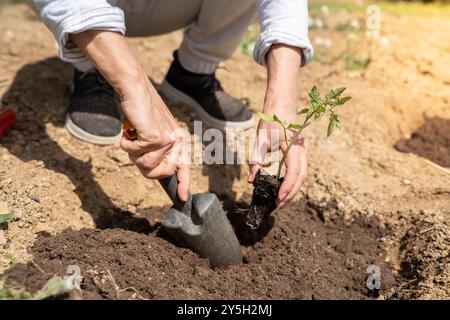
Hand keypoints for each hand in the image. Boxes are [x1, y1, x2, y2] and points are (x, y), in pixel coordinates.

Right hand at [120, 74, 189, 201]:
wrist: (135, 90)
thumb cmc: (140, 112)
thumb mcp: (151, 132)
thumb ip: (155, 150)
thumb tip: (153, 170)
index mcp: (177, 139)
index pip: (183, 166)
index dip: (183, 183)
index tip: (182, 198)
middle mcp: (176, 141)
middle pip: (159, 172)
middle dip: (143, 166)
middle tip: (136, 147)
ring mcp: (167, 140)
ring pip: (145, 164)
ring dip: (133, 152)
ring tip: (134, 135)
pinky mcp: (156, 138)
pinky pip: (135, 153)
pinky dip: (127, 144)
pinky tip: (131, 131)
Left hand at [248, 43, 306, 206]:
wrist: (283, 104)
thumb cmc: (270, 119)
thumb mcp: (259, 138)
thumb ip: (255, 159)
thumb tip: (252, 180)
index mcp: (292, 144)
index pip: (294, 171)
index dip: (287, 187)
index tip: (278, 199)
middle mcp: (302, 149)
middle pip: (302, 177)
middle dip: (291, 193)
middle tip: (278, 205)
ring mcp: (304, 150)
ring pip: (303, 175)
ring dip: (293, 189)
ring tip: (280, 200)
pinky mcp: (302, 152)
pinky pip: (301, 170)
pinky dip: (294, 181)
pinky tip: (284, 188)